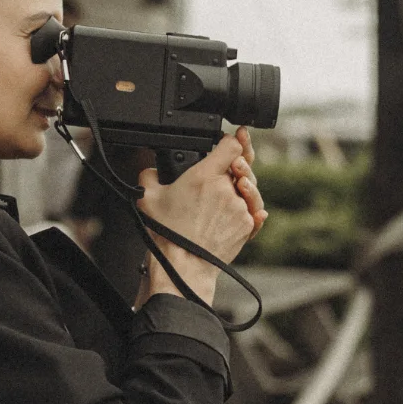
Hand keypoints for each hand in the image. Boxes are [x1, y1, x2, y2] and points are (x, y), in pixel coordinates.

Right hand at [134, 128, 266, 306]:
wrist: (183, 265)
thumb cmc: (167, 234)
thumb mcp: (148, 197)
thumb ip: (150, 175)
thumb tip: (152, 170)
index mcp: (205, 176)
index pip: (231, 146)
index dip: (232, 140)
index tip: (232, 138)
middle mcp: (227, 189)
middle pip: (244, 166)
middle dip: (239, 163)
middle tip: (231, 165)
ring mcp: (240, 207)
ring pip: (250, 188)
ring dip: (245, 184)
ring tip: (235, 185)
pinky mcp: (248, 225)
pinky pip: (254, 210)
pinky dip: (249, 205)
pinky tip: (245, 204)